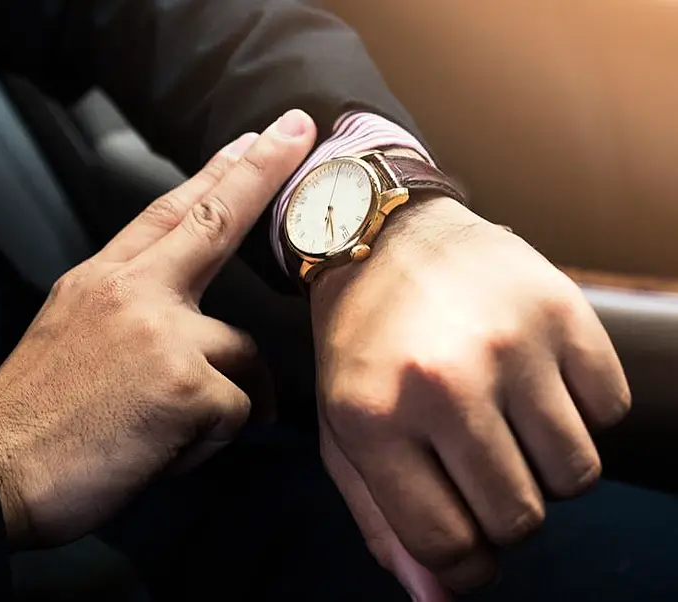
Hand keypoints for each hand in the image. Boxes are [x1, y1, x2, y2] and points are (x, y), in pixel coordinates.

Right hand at [0, 110, 317, 549]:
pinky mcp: (188, 385)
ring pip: (241, 353)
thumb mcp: (67, 333)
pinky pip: (238, 410)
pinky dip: (208, 441)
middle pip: (213, 220)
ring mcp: (163, 334)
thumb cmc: (32, 418)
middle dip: (260, 171)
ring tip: (161, 433)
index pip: (165, 213)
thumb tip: (178, 319)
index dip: (213, 173)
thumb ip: (124, 310)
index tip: (249, 141)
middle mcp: (132, 293)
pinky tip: (160, 450)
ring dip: (219, 399)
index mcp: (100, 281)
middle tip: (296, 129)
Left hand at [312, 197, 630, 598]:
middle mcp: (443, 383)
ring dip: (547, 468)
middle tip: (482, 472)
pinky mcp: (564, 313)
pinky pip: (608, 413)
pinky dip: (579, 414)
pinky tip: (533, 382)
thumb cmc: (362, 347)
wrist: (386, 237)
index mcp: (374, 417)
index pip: (448, 546)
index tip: (466, 545)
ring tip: (508, 425)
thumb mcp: (344, 433)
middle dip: (506, 515)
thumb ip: (386, 523)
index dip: (464, 565)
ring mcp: (510, 345)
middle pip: (521, 519)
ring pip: (577, 475)